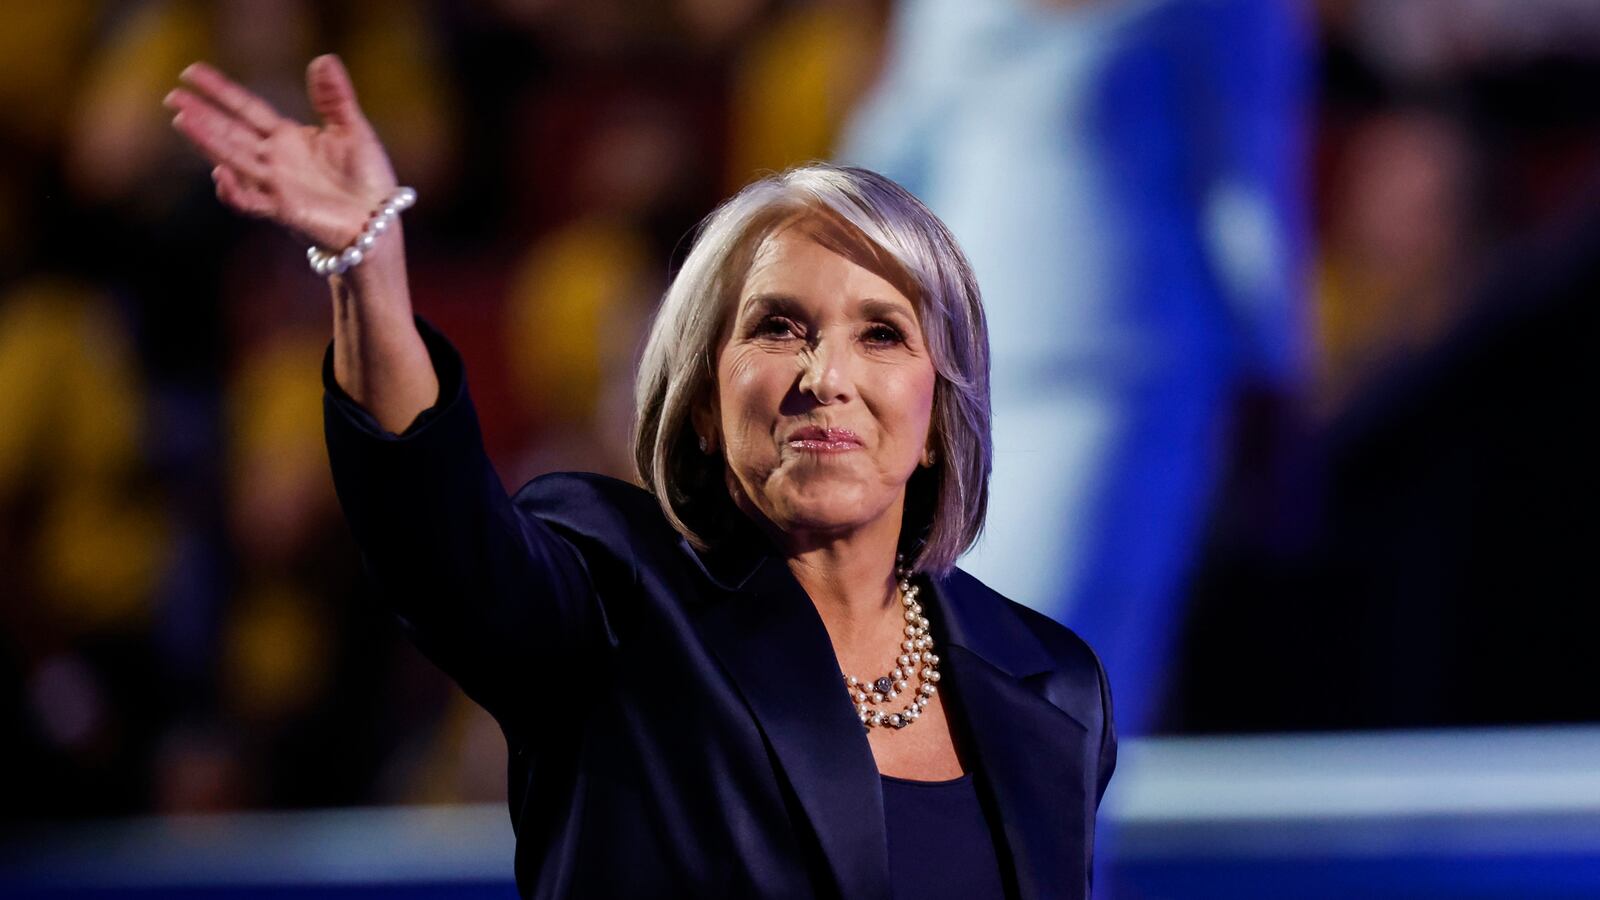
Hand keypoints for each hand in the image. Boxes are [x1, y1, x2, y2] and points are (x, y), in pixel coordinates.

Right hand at [164, 55, 398, 250]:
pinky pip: (253, 201)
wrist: (378, 220)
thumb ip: (334, 98)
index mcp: (286, 138)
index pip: (246, 109)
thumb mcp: (352, 128)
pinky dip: (235, 191)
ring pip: (234, 161)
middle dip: (202, 116)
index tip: (191, 73)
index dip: (220, 91)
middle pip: (230, 133)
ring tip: (182, 121)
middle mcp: (274, 160)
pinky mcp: (285, 211)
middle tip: (173, 97)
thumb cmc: (366, 177)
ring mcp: (276, 186)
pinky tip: (220, 173)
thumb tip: (324, 59)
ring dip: (207, 143)